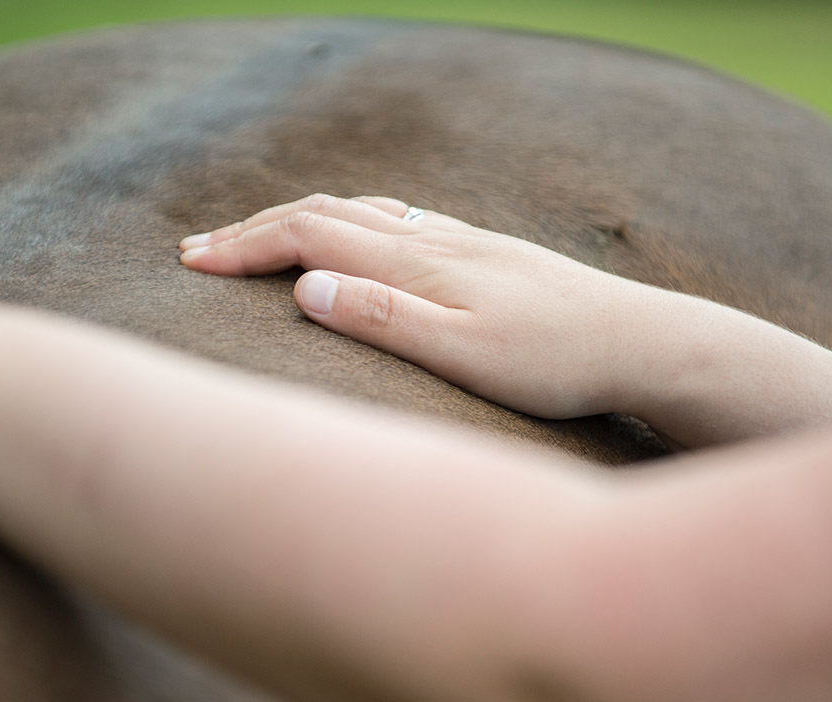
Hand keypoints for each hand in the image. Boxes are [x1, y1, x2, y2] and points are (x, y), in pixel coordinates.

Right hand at [178, 194, 649, 419]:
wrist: (640, 341)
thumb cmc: (555, 362)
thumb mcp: (466, 354)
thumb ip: (384, 319)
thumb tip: (304, 286)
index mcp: (417, 262)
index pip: (309, 235)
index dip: (245, 245)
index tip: (190, 265)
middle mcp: (430, 238)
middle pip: (323, 212)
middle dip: (254, 228)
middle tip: (197, 248)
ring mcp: (457, 239)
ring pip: (357, 210)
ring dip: (297, 220)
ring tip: (257, 239)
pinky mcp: (479, 251)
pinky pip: (394, 218)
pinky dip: (347, 219)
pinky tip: (353, 235)